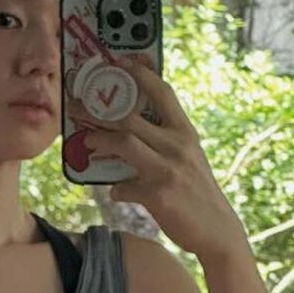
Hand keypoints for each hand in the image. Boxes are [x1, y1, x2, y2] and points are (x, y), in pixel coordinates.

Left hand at [73, 51, 245, 260]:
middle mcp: (177, 146)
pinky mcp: (158, 195)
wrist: (217, 230)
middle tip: (76, 106)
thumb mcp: (188, 159)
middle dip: (98, 109)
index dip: (140, 73)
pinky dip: (116, 190)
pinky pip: (124, 187)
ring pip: (125, 143)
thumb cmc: (198, 194)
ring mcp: (168, 170)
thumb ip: (164, 144)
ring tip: (86, 142)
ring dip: (99, 141)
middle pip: (131, 117)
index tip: (119, 61)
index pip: (162, 92)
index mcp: (185, 133)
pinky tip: (117, 192)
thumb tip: (131, 135)